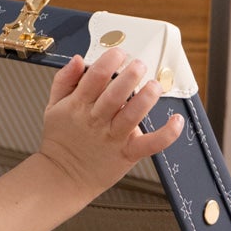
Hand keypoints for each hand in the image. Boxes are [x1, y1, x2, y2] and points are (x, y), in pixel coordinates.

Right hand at [35, 46, 183, 199]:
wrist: (61, 178)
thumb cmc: (60, 141)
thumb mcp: (53, 106)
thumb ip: (64, 80)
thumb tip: (78, 59)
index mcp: (78, 105)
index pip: (95, 77)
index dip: (109, 60)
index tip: (119, 53)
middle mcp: (96, 120)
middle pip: (115, 94)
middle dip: (130, 75)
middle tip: (139, 64)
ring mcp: (113, 138)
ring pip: (132, 115)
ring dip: (146, 98)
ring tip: (154, 85)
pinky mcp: (127, 154)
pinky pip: (150, 144)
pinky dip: (167, 133)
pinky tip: (176, 120)